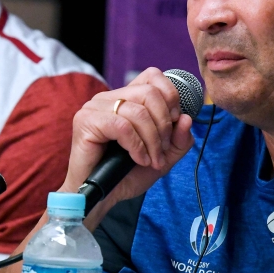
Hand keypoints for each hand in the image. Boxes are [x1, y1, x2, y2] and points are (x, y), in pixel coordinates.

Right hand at [61, 68, 194, 203]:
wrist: (101, 196)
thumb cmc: (126, 175)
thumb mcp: (162, 157)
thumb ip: (179, 140)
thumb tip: (187, 119)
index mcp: (125, 98)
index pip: (152, 76)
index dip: (170, 96)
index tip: (174, 122)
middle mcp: (109, 97)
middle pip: (149, 92)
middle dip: (164, 124)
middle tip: (163, 149)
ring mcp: (95, 107)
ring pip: (138, 111)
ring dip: (152, 140)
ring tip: (151, 160)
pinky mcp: (86, 121)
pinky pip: (122, 126)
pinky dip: (137, 146)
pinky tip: (138, 159)